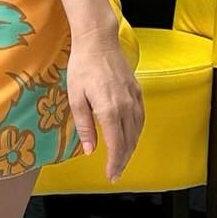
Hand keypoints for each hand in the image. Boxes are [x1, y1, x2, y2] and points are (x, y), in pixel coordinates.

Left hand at [65, 26, 143, 182]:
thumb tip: (90, 150)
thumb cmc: (82, 68)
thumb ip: (84, 126)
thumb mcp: (76, 99)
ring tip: (122, 159)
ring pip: (137, 130)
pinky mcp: (137, 90)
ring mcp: (134, 98)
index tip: (111, 175)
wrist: (98, 42)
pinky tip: (131, 136)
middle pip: (129, 141)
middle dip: (123, 159)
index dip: (115, 163)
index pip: (117, 145)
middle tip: (116, 173)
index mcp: (110, 110)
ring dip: (131, 147)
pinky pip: (141, 117)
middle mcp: (127, 106)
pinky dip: (137, 131)